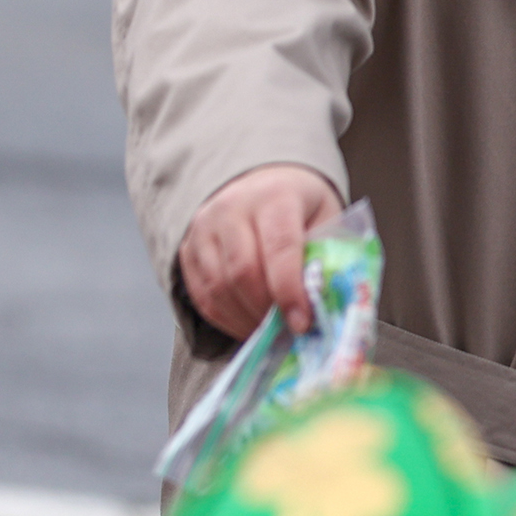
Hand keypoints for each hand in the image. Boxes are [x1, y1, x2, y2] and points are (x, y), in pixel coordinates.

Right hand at [178, 164, 340, 338]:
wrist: (263, 183)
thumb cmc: (301, 207)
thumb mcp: (327, 219)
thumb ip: (327, 257)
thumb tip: (324, 305)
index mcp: (275, 195)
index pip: (279, 246)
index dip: (289, 290)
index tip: (302, 323)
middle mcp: (232, 207)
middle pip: (243, 271)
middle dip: (266, 310)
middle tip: (287, 332)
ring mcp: (204, 227)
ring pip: (218, 287)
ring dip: (245, 319)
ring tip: (269, 331)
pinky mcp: (188, 249)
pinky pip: (202, 295)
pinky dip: (226, 319)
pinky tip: (247, 325)